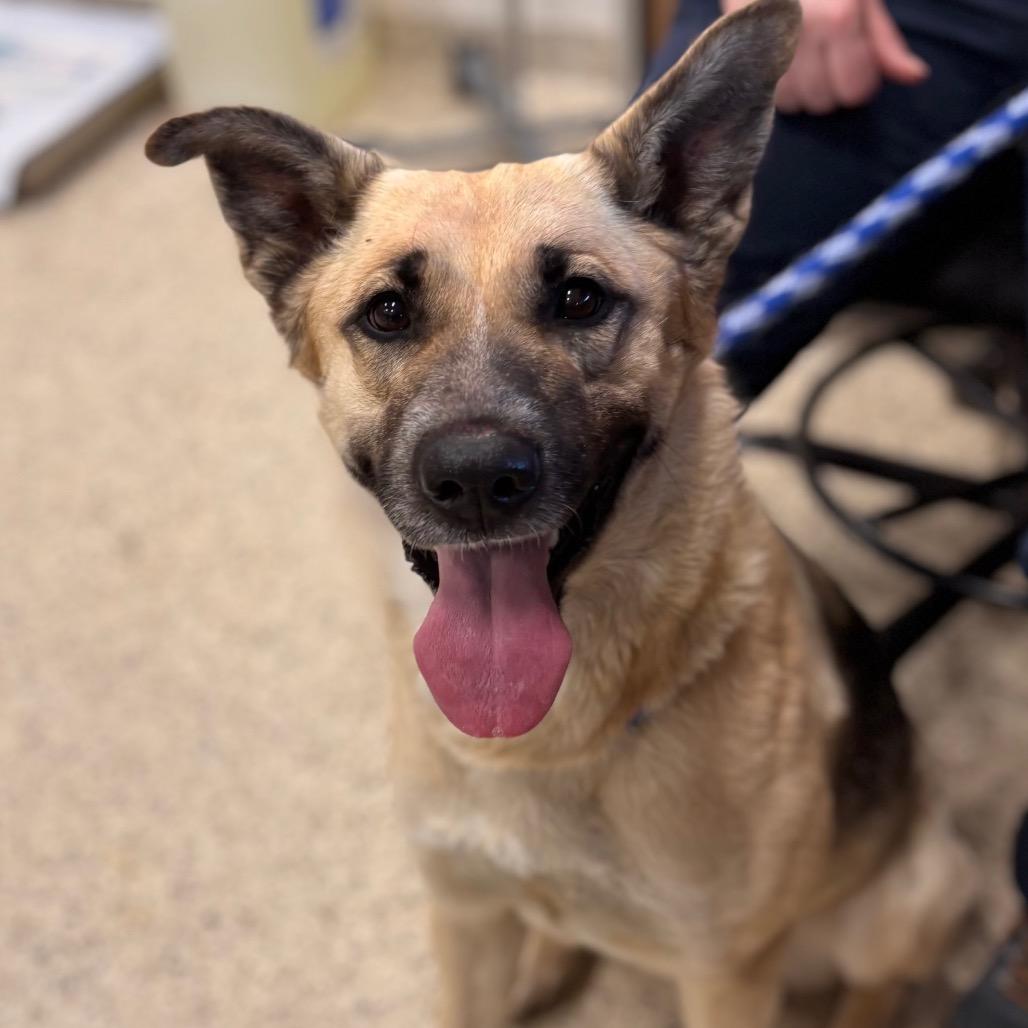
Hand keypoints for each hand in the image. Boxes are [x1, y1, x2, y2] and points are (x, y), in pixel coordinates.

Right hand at [722, 0, 928, 114]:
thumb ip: (885, 41)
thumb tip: (916, 76)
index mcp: (839, 20)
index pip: (855, 90)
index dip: (858, 82)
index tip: (854, 64)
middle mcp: (803, 38)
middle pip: (824, 102)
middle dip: (829, 88)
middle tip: (826, 60)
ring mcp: (770, 50)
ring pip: (795, 104)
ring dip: (802, 90)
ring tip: (802, 60)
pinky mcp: (745, 58)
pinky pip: (769, 96)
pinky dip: (779, 87)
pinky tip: (782, 64)